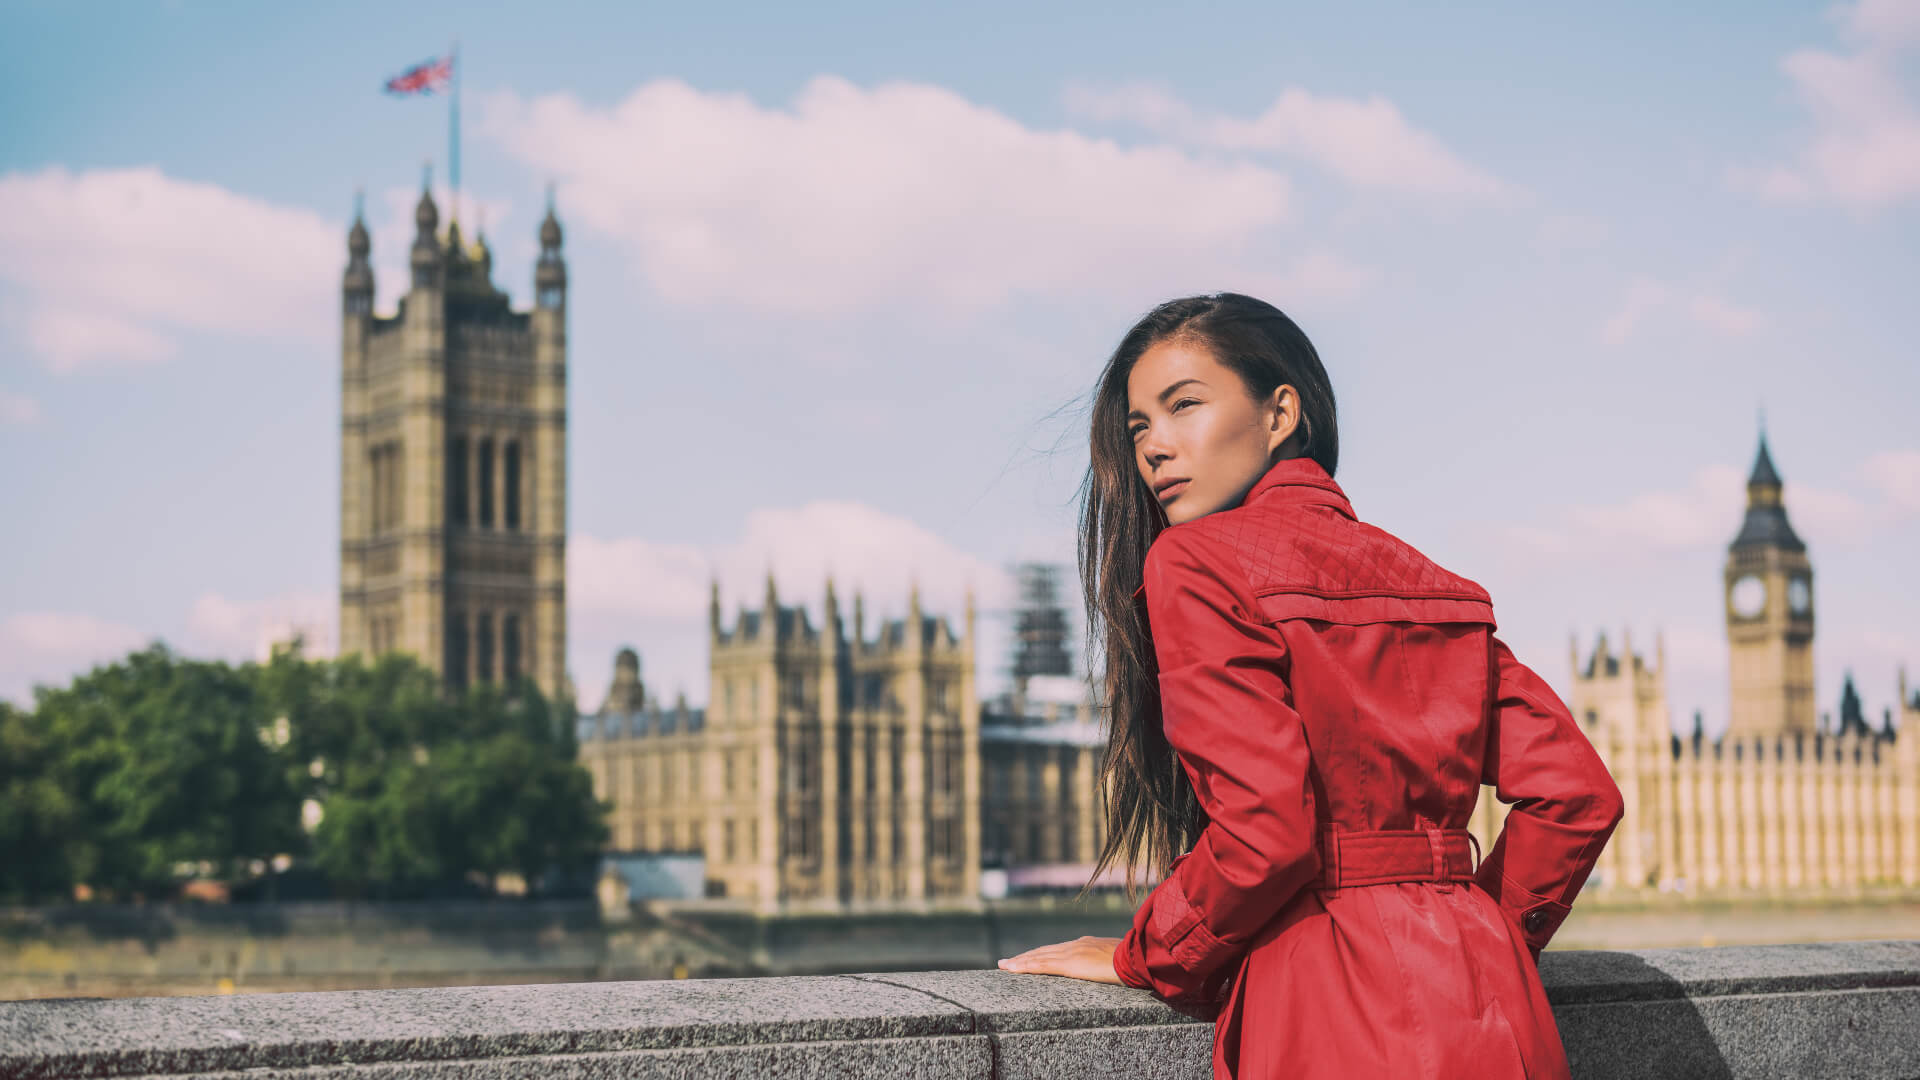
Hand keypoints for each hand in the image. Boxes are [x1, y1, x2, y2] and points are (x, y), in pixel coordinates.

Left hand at [996, 936, 1124, 983]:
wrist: (1137, 957)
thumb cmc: (1134, 961)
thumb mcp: (1118, 960)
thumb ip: (1108, 964)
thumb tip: (1111, 970)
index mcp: (1085, 945)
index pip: (1057, 950)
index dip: (1041, 954)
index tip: (1029, 958)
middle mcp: (1074, 945)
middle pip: (1043, 951)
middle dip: (1025, 956)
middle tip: (1007, 962)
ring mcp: (1070, 953)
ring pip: (1037, 957)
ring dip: (1019, 961)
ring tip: (1004, 965)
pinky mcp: (1068, 963)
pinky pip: (1040, 965)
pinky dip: (1024, 966)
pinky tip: (1012, 969)